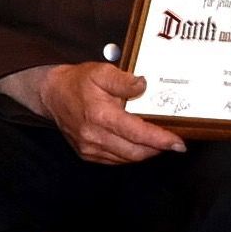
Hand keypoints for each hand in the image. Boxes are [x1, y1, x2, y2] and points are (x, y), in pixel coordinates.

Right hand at [38, 62, 182, 164]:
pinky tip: (135, 143)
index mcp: (100, 115)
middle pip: (136, 152)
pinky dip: (130, 153)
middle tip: (172, 141)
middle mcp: (94, 136)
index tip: (179, 143)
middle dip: (157, 148)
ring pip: (128, 158)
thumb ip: (124, 80)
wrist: (52, 94)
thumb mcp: (101, 72)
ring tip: (155, 141)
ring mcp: (90, 148)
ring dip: (145, 152)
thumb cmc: (78, 82)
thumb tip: (144, 85)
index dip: (161, 140)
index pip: (138, 134)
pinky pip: (116, 160)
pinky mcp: (87, 154)